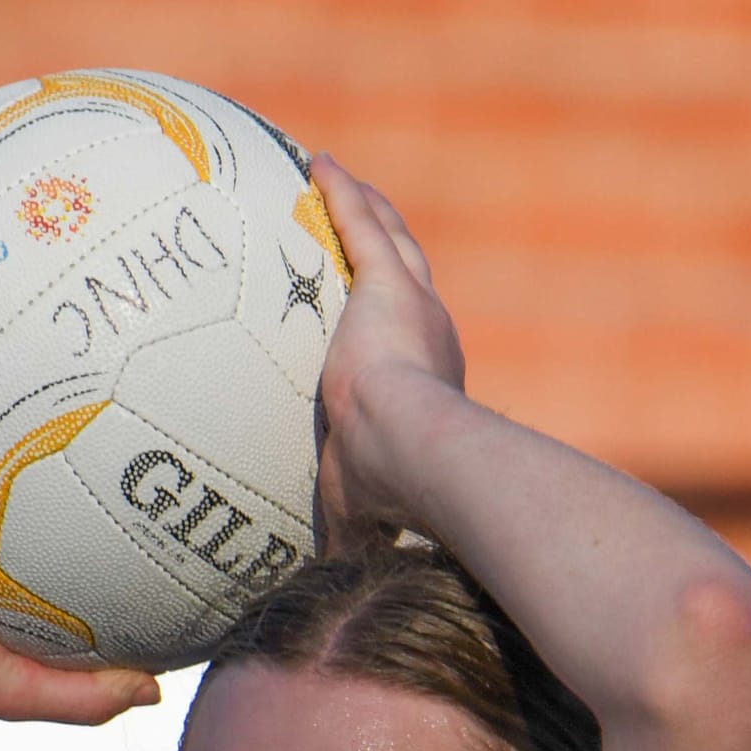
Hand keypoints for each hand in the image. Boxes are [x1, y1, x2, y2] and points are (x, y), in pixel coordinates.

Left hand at [309, 157, 466, 548]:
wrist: (415, 451)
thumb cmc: (392, 489)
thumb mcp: (360, 509)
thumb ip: (348, 533)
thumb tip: (328, 585)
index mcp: (430, 379)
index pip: (414, 340)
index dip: (398, 321)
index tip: (380, 317)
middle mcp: (432, 331)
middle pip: (409, 273)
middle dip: (386, 247)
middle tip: (365, 226)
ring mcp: (414, 303)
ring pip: (390, 238)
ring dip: (366, 207)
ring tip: (336, 179)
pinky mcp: (391, 285)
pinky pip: (360, 224)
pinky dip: (342, 193)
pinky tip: (318, 164)